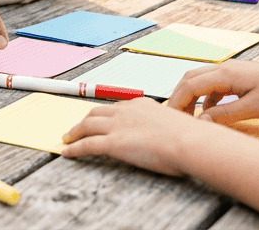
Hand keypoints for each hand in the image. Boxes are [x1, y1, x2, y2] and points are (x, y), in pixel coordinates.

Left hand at [61, 97, 200, 176]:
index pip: (117, 107)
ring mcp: (118, 126)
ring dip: (74, 132)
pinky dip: (74, 148)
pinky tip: (67, 152)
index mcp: (142, 105)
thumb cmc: (191, 138)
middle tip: (77, 128)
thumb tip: (171, 136)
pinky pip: (87, 145)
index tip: (101, 119)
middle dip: (85, 120)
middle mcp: (126, 111)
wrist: (190, 142)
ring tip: (67, 139)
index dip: (105, 114)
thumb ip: (167, 127)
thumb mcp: (176, 125)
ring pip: (87, 126)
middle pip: (97, 112)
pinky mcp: (113, 143)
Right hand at [163, 61, 258, 124]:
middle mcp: (224, 68)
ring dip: (191, 97)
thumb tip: (200, 121)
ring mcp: (231, 71)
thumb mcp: (252, 109)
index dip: (177, 103)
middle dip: (178, 98)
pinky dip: (205, 98)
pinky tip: (209, 113)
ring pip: (200, 81)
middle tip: (174, 118)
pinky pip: (213, 85)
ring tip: (188, 117)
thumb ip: (223, 115)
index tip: (171, 120)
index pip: (189, 86)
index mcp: (225, 74)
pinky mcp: (238, 77)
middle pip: (190, 79)